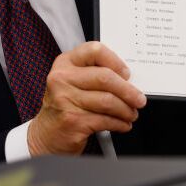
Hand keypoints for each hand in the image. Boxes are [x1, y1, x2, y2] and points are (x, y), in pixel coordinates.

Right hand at [27, 42, 145, 155]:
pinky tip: (122, 124)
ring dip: (126, 110)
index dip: (115, 61)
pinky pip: (105, 120)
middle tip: (139, 99)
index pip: (94, 50)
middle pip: (105, 78)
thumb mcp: (73, 82)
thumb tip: (128, 79)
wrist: (46, 134)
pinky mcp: (72, 120)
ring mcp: (65, 100)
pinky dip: (119, 123)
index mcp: (65, 63)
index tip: (127, 74)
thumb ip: (94, 74)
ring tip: (131, 114)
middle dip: (128, 91)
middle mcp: (62, 78)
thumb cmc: (65, 106)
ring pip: (108, 101)